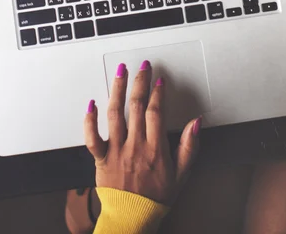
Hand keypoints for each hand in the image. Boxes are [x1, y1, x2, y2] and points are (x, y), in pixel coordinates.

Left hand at [84, 61, 200, 204]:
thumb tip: (196, 123)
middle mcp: (134, 146)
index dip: (158, 93)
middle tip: (143, 67)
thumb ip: (190, 146)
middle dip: (140, 82)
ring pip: (115, 114)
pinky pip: (91, 137)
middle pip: (136, 106)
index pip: (156, 112)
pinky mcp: (100, 159)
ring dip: (118, 89)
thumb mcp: (181, 174)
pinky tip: (91, 103)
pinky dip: (89, 119)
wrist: (132, 218)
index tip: (159, 80)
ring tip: (121, 72)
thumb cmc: (156, 197)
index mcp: (155, 149)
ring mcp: (116, 151)